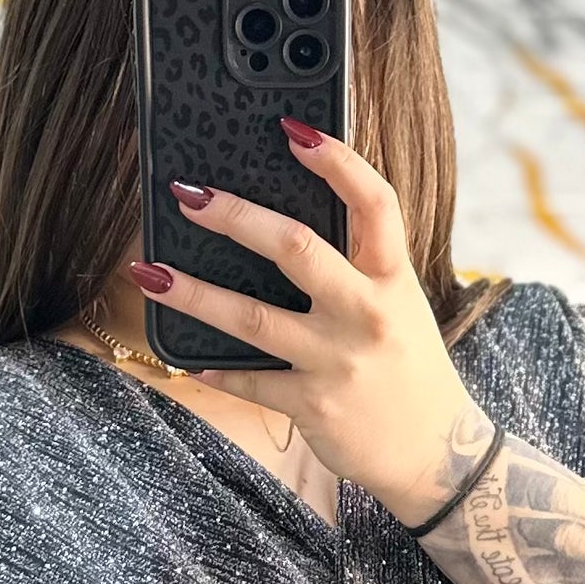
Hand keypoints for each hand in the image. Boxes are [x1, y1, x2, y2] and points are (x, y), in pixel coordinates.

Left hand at [130, 119, 495, 524]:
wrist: (436, 453)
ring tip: (148, 271)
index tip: (293, 130)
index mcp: (392, 279)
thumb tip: (286, 226)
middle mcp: (367, 314)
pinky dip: (215, 369)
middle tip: (187, 195)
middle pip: (297, 249)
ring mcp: (338, 361)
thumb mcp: (399, 307)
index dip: (336, 161)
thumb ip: (360, 268)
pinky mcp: (314, 406)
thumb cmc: (409, 369)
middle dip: (235, 217)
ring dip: (192, 293)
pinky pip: (251, 380)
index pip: (374, 203)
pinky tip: (186, 360)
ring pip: (253, 318)